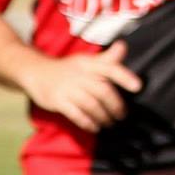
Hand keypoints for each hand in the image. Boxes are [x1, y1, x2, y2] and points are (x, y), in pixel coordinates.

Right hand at [20, 42, 142, 132]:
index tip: (138, 87)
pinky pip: (76, 114)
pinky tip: (95, 128)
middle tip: (121, 115)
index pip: (109, 68)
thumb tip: (124, 46)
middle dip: (115, 106)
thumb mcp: (86, 61)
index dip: (124, 77)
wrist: (36, 72)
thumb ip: (106, 59)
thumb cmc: (67, 69)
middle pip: (102, 91)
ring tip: (109, 123)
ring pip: (91, 104)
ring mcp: (67, 88)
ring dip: (103, 117)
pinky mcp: (57, 101)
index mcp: (88, 63)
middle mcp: (79, 74)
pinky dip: (87, 122)